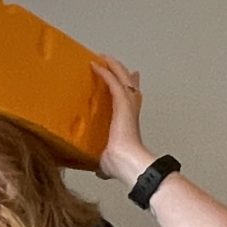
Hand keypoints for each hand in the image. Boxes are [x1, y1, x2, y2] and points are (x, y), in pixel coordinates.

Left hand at [91, 57, 152, 185]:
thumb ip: (104, 161)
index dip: (130, 88)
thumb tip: (99, 169)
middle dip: (122, 72)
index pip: (131, 100)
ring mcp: (128, 105)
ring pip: (122, 79)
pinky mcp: (122, 103)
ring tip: (104, 57)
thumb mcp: (108, 161)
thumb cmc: (121, 165)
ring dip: (113, 67)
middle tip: (113, 62)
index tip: (131, 79)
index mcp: (128, 123)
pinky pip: (113, 82)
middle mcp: (130, 111)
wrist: (127, 162)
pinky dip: (105, 72)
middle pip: (129, 84)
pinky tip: (95, 65)